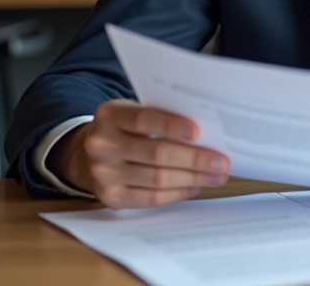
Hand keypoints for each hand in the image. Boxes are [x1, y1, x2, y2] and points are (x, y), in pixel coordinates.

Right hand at [48, 99, 230, 208]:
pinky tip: (195, 186)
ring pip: (157, 179)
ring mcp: (103, 174)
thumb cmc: (124, 129)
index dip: (171, 126)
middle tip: (221, 162)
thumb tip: (206, 132)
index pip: (143, 120)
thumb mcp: (132, 112)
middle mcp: (101, 145)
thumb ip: (160, 116)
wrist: (88, 154)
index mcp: (109, 116)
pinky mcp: (110, 197)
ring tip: (216, 176)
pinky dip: (178, 193)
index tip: (198, 132)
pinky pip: (151, 198)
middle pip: (155, 154)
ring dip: (192, 178)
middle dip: (194, 159)